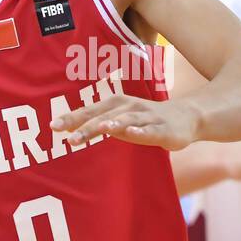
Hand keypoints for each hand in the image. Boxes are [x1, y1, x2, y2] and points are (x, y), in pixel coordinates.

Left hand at [50, 94, 200, 150]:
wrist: (186, 117)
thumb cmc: (145, 119)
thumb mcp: (120, 120)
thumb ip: (98, 124)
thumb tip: (70, 129)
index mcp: (116, 104)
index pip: (90, 111)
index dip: (72, 118)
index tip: (53, 127)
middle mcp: (129, 107)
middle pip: (104, 116)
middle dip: (86, 125)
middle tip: (67, 136)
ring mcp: (147, 117)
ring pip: (127, 120)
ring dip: (113, 123)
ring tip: (99, 129)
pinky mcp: (163, 128)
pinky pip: (151, 129)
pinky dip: (141, 130)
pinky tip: (132, 132)